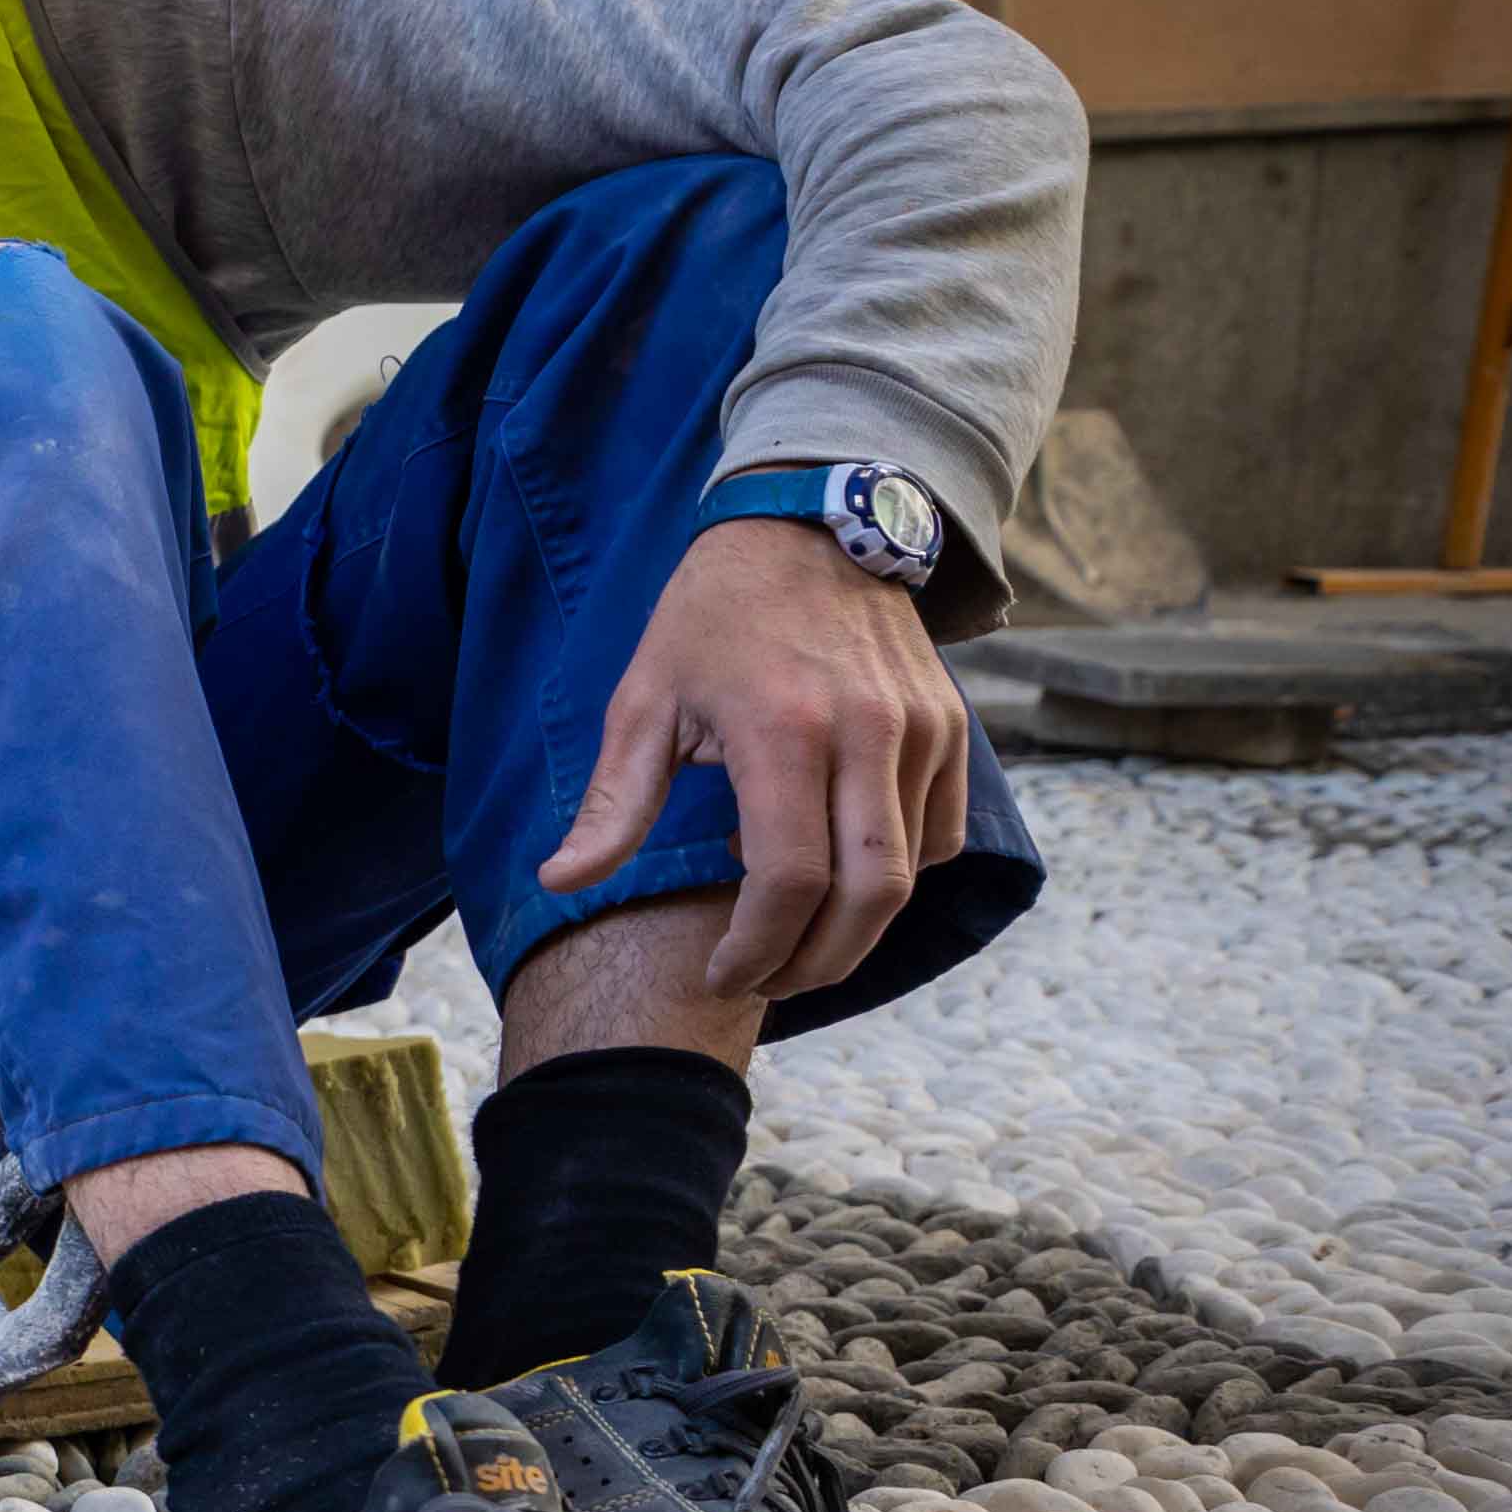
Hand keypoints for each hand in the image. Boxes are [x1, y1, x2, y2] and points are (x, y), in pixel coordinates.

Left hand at [536, 514, 971, 1003]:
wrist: (809, 528)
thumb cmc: (711, 618)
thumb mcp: (644, 700)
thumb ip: (613, 802)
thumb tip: (560, 882)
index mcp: (782, 732)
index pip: (789, 879)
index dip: (759, 948)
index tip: (726, 975)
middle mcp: (866, 734)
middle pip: (870, 895)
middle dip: (818, 961)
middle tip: (769, 982)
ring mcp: (919, 730)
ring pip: (911, 872)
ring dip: (856, 927)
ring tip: (793, 936)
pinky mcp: (951, 726)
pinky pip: (941, 833)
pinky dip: (895, 873)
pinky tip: (834, 863)